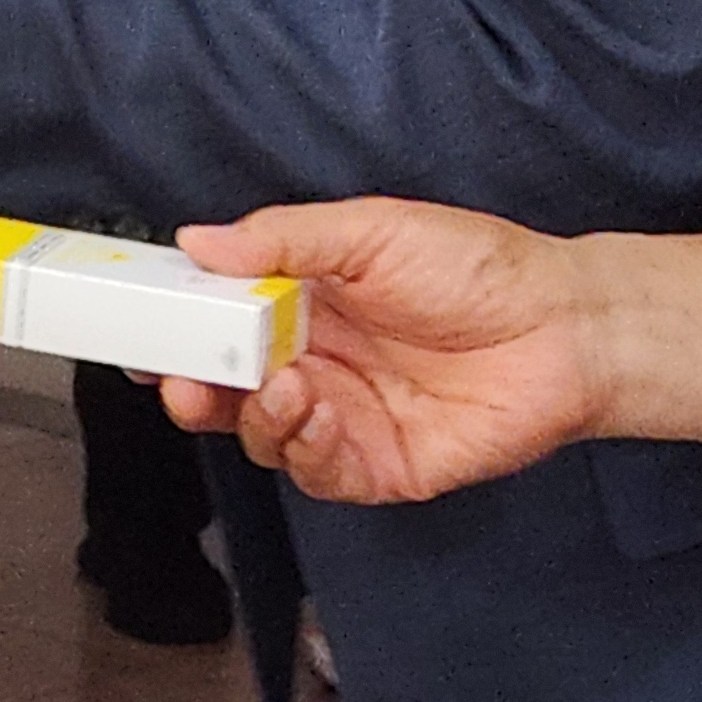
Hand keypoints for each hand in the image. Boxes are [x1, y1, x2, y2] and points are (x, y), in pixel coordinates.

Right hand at [153, 199, 606, 502]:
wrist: (563, 328)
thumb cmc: (475, 267)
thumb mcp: (371, 231)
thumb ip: (283, 239)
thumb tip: (197, 241)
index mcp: (301, 301)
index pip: (218, 318)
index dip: (175, 325)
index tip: (138, 323)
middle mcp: (312, 362)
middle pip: (224, 386)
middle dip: (191, 385)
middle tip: (178, 379)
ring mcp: (342, 418)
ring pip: (260, 433)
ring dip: (252, 413)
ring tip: (279, 385)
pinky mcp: (377, 467)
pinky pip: (315, 470)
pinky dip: (301, 446)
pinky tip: (313, 411)